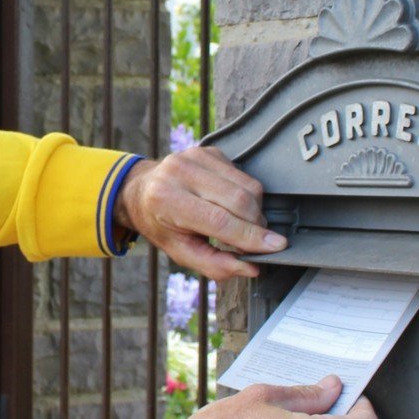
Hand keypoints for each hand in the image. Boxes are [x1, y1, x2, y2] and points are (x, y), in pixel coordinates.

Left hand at [114, 146, 283, 279]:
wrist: (142, 191)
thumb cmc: (160, 223)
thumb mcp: (180, 252)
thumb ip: (214, 264)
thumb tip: (251, 267)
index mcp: (166, 199)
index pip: (219, 220)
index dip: (250, 236)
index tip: (276, 246)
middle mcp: (179, 172)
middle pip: (239, 200)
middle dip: (256, 225)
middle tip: (256, 241)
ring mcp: (196, 156)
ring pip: (247, 185)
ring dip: (255, 210)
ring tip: (241, 224)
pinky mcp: (210, 150)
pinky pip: (244, 174)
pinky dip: (247, 195)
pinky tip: (231, 204)